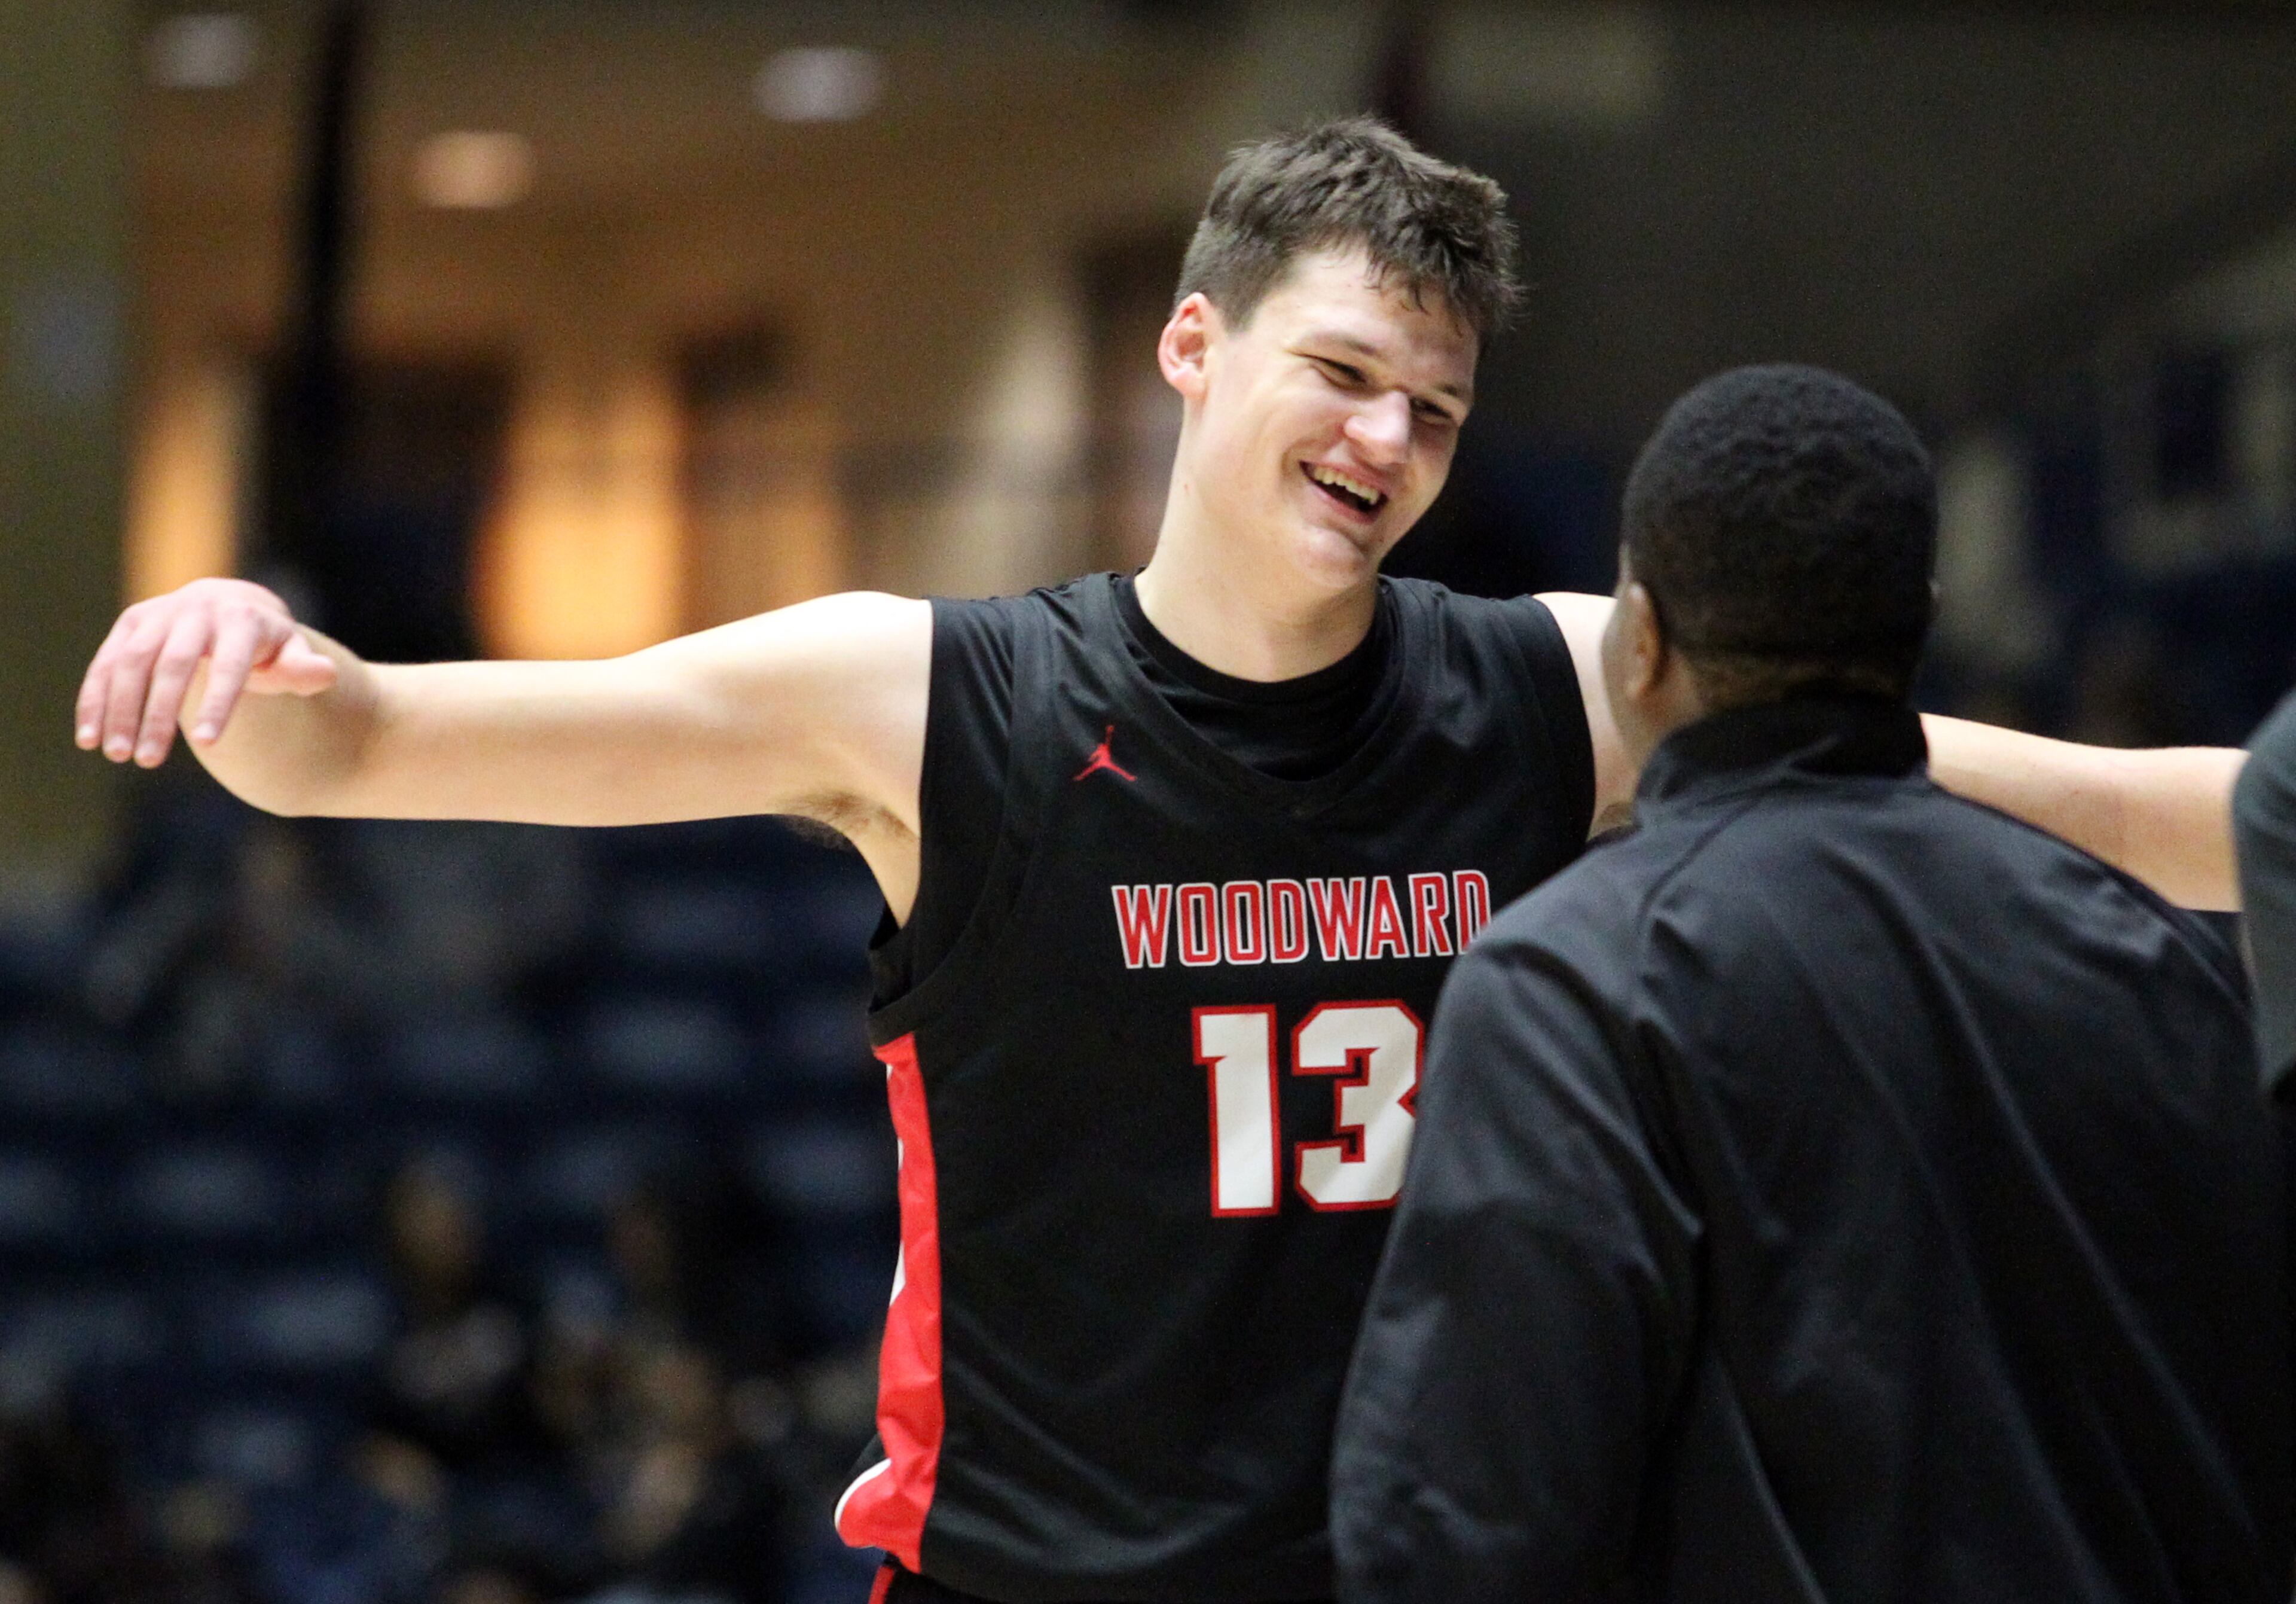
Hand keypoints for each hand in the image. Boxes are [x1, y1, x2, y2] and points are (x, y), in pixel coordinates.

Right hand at [75, 578, 338, 767]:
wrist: (230, 606)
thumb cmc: (266, 645)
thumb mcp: (290, 653)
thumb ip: (303, 669)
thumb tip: (324, 674)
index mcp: (241, 619)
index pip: (230, 665)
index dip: (218, 703)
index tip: (207, 744)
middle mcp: (196, 611)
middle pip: (172, 665)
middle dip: (157, 715)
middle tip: (148, 761)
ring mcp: (158, 614)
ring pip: (130, 663)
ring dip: (118, 710)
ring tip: (118, 755)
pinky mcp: (131, 624)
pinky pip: (105, 663)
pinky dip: (95, 699)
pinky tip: (89, 738)